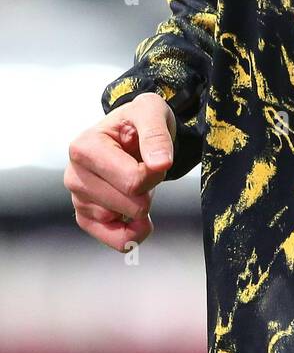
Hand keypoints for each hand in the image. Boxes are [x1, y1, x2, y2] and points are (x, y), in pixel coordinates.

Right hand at [65, 92, 175, 250]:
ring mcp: (78, 199)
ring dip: (141, 205)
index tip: (152, 156)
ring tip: (134, 180)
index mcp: (84, 147)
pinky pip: (115, 241)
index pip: (133, 180)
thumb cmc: (137, 120)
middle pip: (130, 204)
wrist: (129, 131)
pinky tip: (137, 217)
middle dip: (149, 189)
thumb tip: (160, 164)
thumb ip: (156, 135)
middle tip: (143, 167)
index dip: (154, 173)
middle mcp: (74, 175)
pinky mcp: (86, 218)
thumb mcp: (151, 111)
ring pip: (123, 222)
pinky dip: (133, 233)